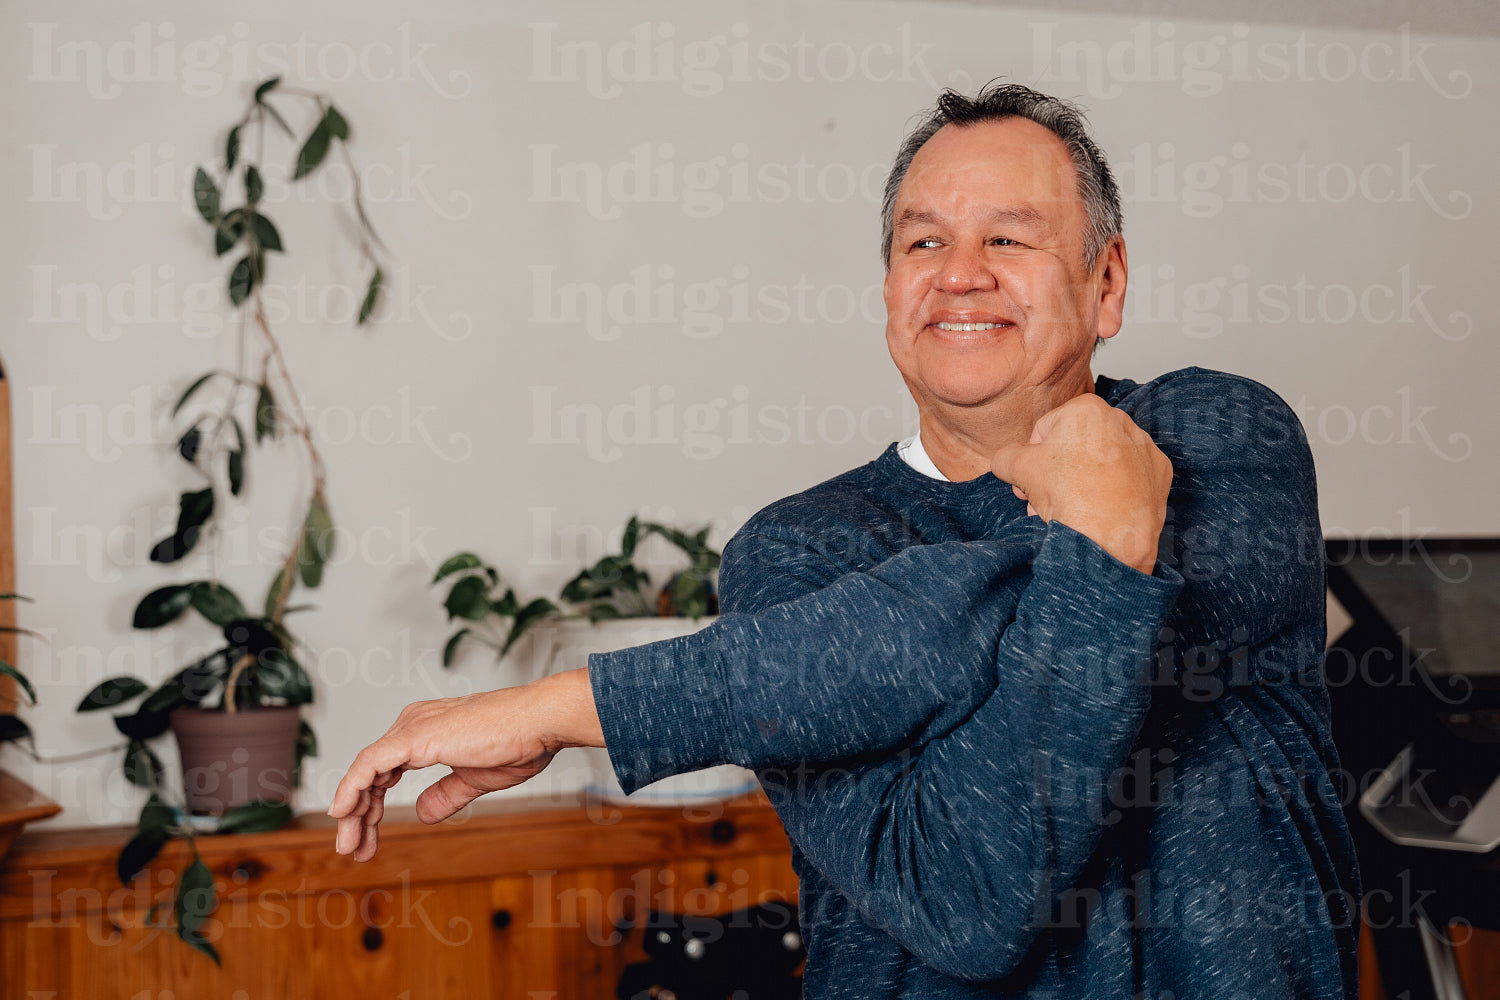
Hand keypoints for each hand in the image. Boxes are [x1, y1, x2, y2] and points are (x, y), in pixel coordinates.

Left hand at [327, 670, 603, 860]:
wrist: (541, 722)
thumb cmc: (520, 743)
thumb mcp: (475, 779)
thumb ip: (445, 794)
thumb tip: (421, 812)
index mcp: (426, 732)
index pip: (384, 771)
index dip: (373, 805)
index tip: (368, 837)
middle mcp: (413, 725)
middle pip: (371, 774)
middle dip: (360, 814)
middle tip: (354, 849)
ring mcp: (411, 729)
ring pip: (366, 772)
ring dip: (354, 811)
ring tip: (349, 845)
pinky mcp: (413, 736)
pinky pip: (369, 764)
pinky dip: (352, 789)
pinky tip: (342, 813)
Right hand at [989, 393, 1171, 574]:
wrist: (1110, 540)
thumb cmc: (1069, 497)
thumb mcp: (1018, 469)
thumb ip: (1005, 456)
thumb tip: (1004, 459)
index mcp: (1086, 409)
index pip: (1044, 431)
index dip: (1031, 458)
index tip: (1029, 481)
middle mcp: (1121, 421)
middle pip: (1074, 446)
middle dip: (1057, 472)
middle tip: (1044, 498)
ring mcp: (1144, 448)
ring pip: (1101, 462)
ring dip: (1082, 482)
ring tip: (1069, 510)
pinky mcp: (1159, 475)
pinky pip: (1128, 477)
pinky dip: (1113, 490)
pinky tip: (1100, 509)